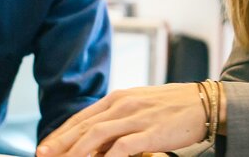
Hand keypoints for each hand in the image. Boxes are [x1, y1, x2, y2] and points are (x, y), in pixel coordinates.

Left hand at [37, 84, 207, 156]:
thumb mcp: (141, 106)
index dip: (60, 134)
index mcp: (118, 98)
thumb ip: (118, 119)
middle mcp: (123, 105)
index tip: (45, 147)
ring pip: (97, 136)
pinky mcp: (151, 132)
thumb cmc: (174, 107)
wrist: (206, 102)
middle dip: (60, 144)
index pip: (82, 117)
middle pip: (84, 127)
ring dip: (76, 152)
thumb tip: (97, 139)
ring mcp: (137, 118)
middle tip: (43, 156)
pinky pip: (123, 147)